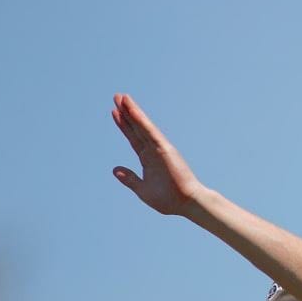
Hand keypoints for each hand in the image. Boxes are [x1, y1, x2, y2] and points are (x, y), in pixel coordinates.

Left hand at [110, 94, 204, 216]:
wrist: (186, 204)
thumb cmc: (169, 200)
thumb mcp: (143, 190)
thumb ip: (130, 179)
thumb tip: (115, 170)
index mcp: (148, 159)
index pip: (133, 138)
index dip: (124, 125)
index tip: (114, 112)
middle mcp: (153, 151)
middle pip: (136, 128)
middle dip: (126, 113)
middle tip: (117, 96)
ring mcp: (159, 149)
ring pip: (143, 126)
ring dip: (132, 111)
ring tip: (122, 97)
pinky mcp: (165, 149)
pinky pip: (150, 133)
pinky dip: (142, 121)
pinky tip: (133, 111)